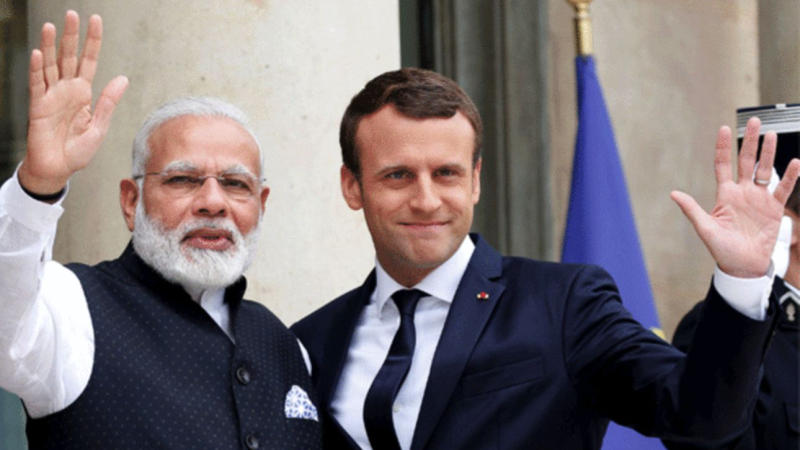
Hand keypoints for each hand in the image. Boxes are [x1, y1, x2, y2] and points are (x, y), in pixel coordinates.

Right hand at [19, 11, 127, 195]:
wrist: (58, 169)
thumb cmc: (78, 151)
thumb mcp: (99, 126)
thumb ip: (108, 102)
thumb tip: (123, 78)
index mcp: (84, 93)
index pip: (89, 61)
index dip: (92, 41)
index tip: (95, 20)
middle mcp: (67, 90)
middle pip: (69, 57)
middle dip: (71, 36)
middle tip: (72, 14)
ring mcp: (51, 96)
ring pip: (51, 65)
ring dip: (50, 45)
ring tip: (51, 26)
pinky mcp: (38, 106)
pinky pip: (36, 84)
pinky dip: (37, 69)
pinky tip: (38, 53)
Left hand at [672, 117, 799, 277]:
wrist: (743, 266)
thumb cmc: (722, 249)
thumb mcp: (705, 228)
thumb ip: (692, 210)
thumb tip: (673, 194)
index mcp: (724, 195)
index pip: (723, 165)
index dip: (723, 147)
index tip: (723, 128)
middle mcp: (742, 192)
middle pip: (746, 161)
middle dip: (749, 141)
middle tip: (754, 120)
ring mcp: (759, 199)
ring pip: (764, 170)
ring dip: (768, 153)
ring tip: (771, 134)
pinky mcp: (773, 208)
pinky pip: (783, 189)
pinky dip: (790, 176)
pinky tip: (795, 162)